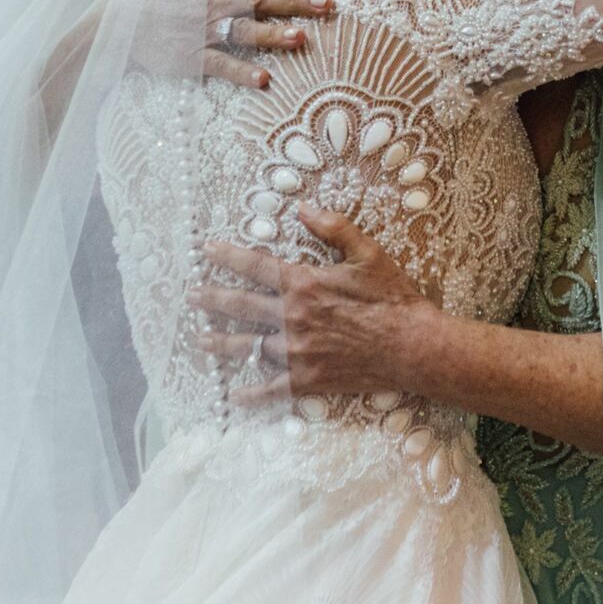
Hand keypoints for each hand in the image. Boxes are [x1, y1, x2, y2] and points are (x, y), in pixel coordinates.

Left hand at [190, 204, 435, 404]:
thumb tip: (303, 208)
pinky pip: (270, 388)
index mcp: (304, 284)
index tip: (206, 251)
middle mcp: (292, 318)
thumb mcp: (367, 253)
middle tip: (190, 295)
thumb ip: (333, 228)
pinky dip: (251, 393)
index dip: (227, 257)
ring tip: (200, 340)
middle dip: (212, 298)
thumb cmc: (392, 298)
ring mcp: (297, 351)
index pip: (256, 266)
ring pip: (248, 346)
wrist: (412, 346)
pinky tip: (234, 395)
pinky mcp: (308, 379)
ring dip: (222, 342)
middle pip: (241, 306)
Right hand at [200, 0, 339, 88]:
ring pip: (244, 31)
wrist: (127, 15)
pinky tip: (263, 80)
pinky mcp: (195, 56)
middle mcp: (221, 0)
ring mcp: (208, 29)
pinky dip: (241, 72)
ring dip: (272, 35)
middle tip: (329, 2)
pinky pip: (220, 64)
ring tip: (300, 38)